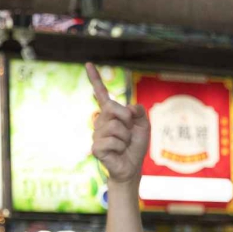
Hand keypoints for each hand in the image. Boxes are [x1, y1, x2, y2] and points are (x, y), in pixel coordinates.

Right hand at [87, 63, 148, 185]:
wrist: (132, 167)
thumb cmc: (135, 146)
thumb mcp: (143, 124)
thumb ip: (139, 111)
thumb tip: (127, 109)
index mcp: (111, 114)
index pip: (102, 94)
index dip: (95, 79)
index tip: (89, 64)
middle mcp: (100, 121)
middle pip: (113, 108)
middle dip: (127, 119)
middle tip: (129, 132)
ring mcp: (96, 134)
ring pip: (115, 127)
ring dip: (126, 137)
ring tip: (124, 145)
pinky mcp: (96, 148)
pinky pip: (112, 141)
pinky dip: (121, 147)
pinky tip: (118, 152)